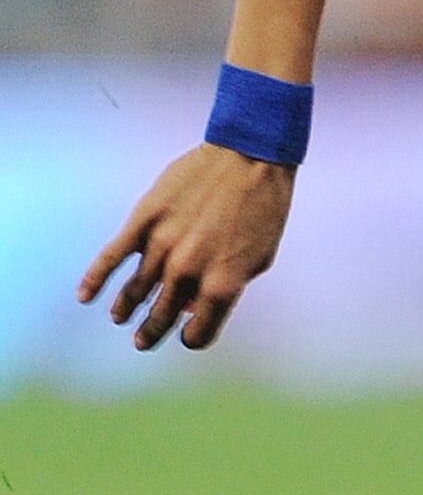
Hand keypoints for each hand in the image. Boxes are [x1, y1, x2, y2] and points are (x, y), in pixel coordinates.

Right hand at [78, 143, 294, 351]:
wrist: (252, 154)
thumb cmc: (264, 207)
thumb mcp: (260, 257)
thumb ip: (229, 286)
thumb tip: (194, 306)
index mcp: (222, 284)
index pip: (198, 331)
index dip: (193, 337)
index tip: (187, 336)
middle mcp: (189, 271)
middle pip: (162, 315)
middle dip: (152, 331)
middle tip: (143, 340)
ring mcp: (163, 246)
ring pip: (135, 290)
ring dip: (126, 308)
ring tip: (121, 318)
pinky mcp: (144, 221)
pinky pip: (112, 256)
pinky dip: (95, 279)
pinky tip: (86, 296)